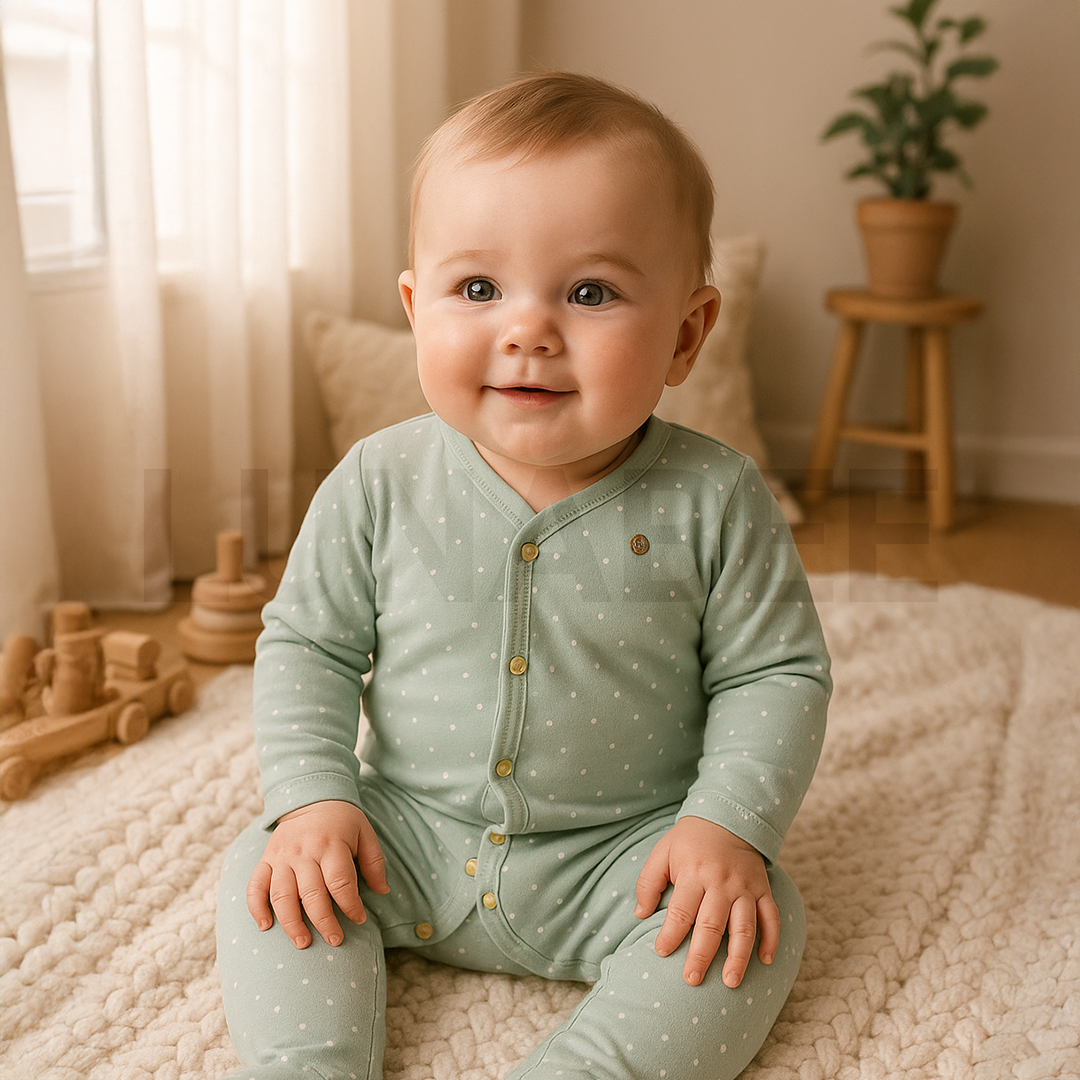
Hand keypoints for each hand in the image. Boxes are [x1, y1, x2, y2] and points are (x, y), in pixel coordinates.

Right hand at [246, 800, 389, 948]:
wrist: (310, 797)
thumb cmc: (342, 821)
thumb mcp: (365, 833)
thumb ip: (374, 862)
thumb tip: (384, 891)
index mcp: (332, 844)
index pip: (340, 882)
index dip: (350, 905)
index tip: (359, 919)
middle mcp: (304, 852)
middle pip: (312, 894)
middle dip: (324, 921)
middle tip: (334, 940)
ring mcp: (282, 856)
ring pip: (282, 895)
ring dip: (291, 923)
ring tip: (303, 942)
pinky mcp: (266, 859)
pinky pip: (255, 886)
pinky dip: (256, 908)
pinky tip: (265, 926)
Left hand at [635, 816, 778, 987]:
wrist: (727, 818)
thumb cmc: (689, 841)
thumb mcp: (662, 852)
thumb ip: (648, 882)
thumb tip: (640, 914)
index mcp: (694, 873)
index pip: (681, 911)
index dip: (670, 934)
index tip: (661, 952)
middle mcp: (722, 882)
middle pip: (712, 924)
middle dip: (702, 954)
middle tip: (692, 979)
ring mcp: (745, 887)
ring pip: (745, 927)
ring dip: (739, 957)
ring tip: (730, 982)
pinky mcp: (763, 889)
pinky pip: (771, 917)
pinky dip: (771, 940)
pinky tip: (765, 961)